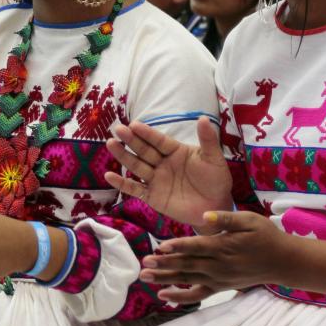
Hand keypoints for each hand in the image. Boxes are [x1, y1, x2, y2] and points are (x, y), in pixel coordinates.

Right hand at [105, 116, 232, 228]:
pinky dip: (122, 183)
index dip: (147, 133)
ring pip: (137, 166)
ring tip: (111, 144)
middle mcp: (163, 163)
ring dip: (124, 156)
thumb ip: (207, 140)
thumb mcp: (214, 158)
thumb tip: (202, 118)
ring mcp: (156, 180)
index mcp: (176, 151)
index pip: (159, 140)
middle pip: (145, 151)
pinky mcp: (153, 196)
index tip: (134, 124)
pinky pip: (135, 189)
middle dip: (131, 140)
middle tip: (118, 129)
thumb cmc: (216, 179)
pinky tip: (109, 176)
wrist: (216, 206)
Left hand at [139, 210, 289, 303]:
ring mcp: (218, 279)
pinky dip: (180, 297)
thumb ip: (227, 218)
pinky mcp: (219, 287)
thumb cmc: (265, 235)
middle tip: (144, 263)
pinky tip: (163, 295)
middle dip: (164, 264)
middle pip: (187, 265)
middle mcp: (218, 265)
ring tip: (146, 277)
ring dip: (165, 278)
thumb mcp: (250, 220)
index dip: (178, 247)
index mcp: (224, 246)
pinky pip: (197, 294)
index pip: (196, 246)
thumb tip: (205, 216)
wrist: (281, 261)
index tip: (160, 247)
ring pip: (187, 279)